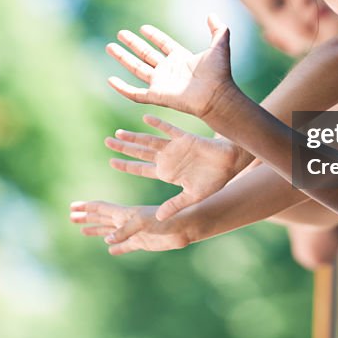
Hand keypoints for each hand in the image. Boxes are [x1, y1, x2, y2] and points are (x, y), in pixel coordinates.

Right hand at [69, 201, 193, 255]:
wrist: (186, 227)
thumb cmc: (166, 220)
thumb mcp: (143, 222)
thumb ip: (125, 231)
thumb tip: (108, 241)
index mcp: (125, 213)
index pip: (102, 208)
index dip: (87, 208)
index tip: (72, 206)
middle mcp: (127, 221)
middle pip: (102, 218)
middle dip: (87, 218)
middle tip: (71, 217)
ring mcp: (134, 232)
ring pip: (110, 232)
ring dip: (97, 231)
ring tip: (83, 231)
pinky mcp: (143, 243)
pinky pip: (125, 246)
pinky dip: (117, 248)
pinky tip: (110, 250)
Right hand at [106, 15, 236, 121]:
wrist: (215, 95)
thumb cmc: (219, 73)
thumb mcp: (219, 45)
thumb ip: (218, 29)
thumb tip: (212, 14)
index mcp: (181, 59)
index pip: (163, 45)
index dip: (154, 36)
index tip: (142, 28)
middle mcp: (169, 70)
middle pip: (146, 55)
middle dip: (133, 44)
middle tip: (120, 34)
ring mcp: (161, 83)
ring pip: (137, 69)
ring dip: (123, 58)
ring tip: (110, 47)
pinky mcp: (156, 96)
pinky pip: (134, 93)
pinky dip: (122, 88)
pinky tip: (111, 80)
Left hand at [106, 115, 245, 219]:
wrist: (230, 163)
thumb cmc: (214, 180)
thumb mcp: (193, 197)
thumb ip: (175, 205)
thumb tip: (158, 218)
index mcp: (167, 173)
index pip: (141, 169)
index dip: (127, 166)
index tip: (111, 162)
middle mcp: (167, 159)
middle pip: (140, 152)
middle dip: (124, 148)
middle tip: (107, 142)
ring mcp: (174, 147)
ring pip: (149, 140)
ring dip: (134, 137)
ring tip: (118, 133)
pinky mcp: (184, 138)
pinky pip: (169, 129)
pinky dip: (158, 124)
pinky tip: (145, 119)